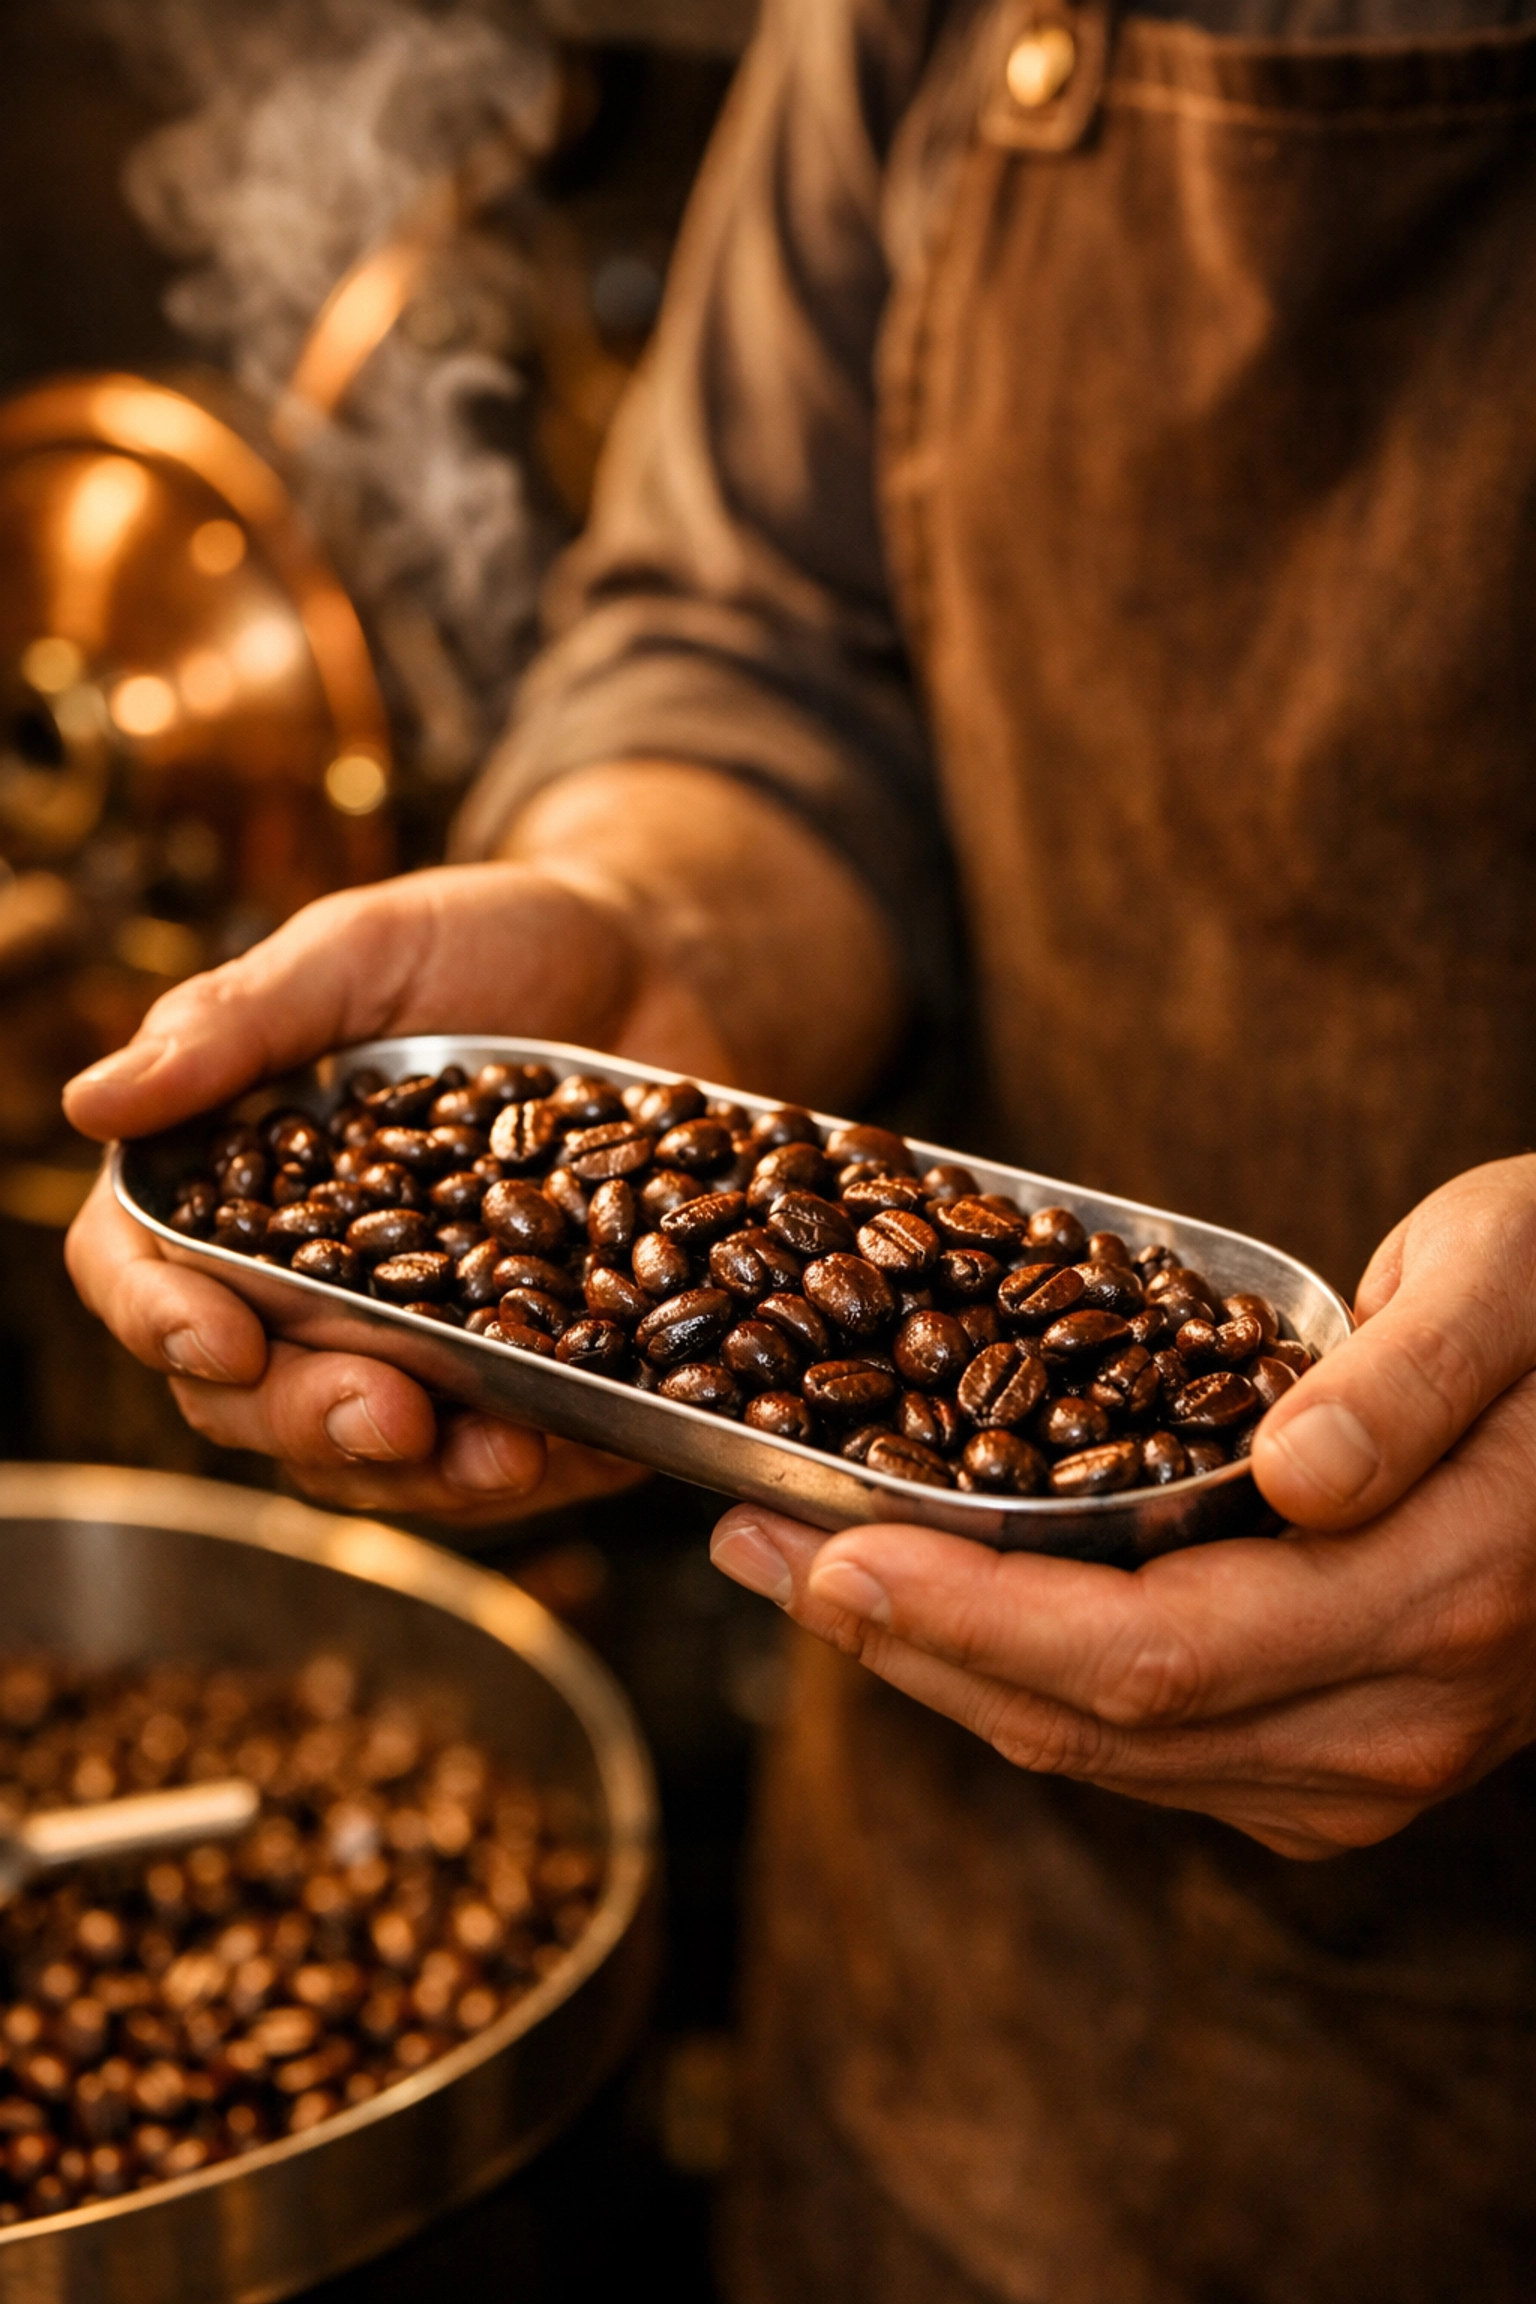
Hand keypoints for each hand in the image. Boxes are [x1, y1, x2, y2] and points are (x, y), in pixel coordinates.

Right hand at [65, 861, 727, 1522]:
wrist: (653, 960)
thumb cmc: (486, 943)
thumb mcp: (362, 951)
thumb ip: (239, 1023)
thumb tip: (93, 1102)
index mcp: (228, 1185)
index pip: (143, 1275)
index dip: (163, 1321)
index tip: (221, 1339)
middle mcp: (302, 1283)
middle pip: (253, 1397)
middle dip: (312, 1420)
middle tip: (388, 1414)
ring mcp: (414, 1337)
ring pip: (377, 1454)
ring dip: (428, 1474)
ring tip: (501, 1456)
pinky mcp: (524, 1367)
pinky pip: (511, 1448)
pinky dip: (543, 1463)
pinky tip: (575, 1448)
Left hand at [710, 1157, 1535, 1857]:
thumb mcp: (1515, 1280)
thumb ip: (1412, 1379)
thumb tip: (1290, 1475)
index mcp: (1438, 1597)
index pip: (1155, 1654)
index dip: (975, 1616)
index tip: (826, 1549)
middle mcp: (1399, 1716)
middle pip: (1098, 1726)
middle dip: (902, 1644)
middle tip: (749, 1545)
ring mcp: (1372, 1760)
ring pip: (1105, 1755)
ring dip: (934, 1669)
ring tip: (795, 1565)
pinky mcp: (1336, 1752)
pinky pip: (1144, 1748)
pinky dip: (1014, 1684)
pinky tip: (927, 1605)